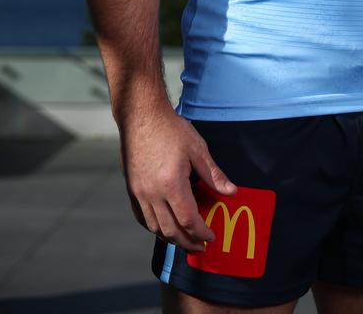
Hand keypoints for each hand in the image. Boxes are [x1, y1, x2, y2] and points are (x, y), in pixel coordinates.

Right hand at [120, 102, 236, 251]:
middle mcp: (153, 194)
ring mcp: (139, 193)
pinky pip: (141, 217)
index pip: (189, 220)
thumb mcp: (197, 149)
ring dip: (171, 237)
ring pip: (154, 227)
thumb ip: (213, 174)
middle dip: (187, 242)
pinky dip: (154, 227)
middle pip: (171, 230)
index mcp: (172, 185)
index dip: (201, 233)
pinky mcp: (131, 189)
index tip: (211, 237)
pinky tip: (163, 226)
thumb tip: (231, 192)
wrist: (141, 116)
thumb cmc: (170, 129)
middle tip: (200, 246)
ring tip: (184, 239)